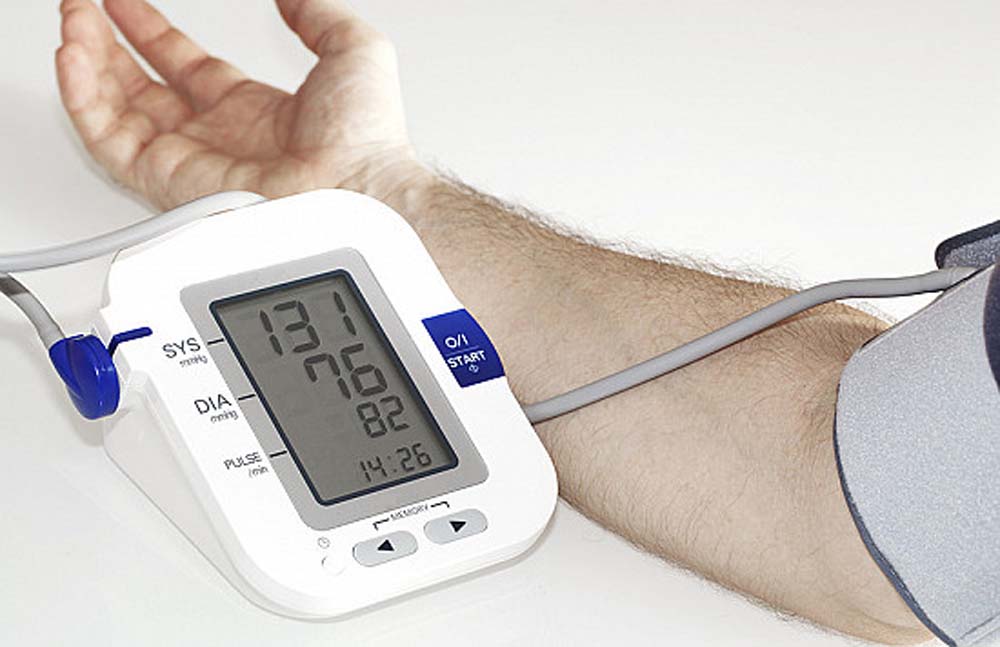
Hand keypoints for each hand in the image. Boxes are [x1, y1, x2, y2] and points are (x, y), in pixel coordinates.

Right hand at [56, 0, 425, 210]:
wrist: (356, 188)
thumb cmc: (365, 140)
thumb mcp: (350, 50)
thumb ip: (315, 15)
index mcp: (251, 112)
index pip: (185, 67)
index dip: (151, 32)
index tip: (123, 4)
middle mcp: (216, 138)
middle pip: (143, 88)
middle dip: (107, 46)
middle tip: (82, 10)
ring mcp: (191, 161)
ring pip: (117, 111)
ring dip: (88, 64)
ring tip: (73, 23)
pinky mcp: (169, 181)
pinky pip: (110, 141)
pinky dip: (84, 101)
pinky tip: (74, 59)